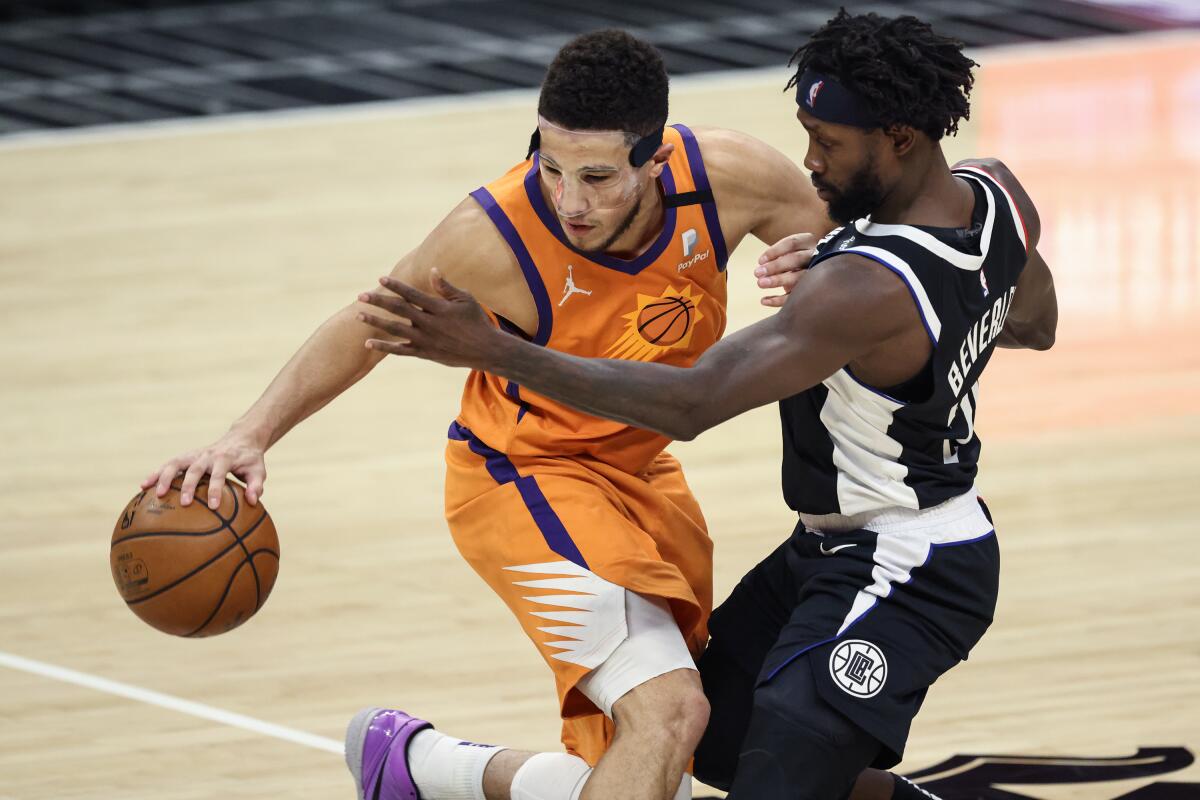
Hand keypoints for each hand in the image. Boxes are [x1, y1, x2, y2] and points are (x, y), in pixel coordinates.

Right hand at [140, 429, 266, 508]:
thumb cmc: (250, 460)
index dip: (216, 490)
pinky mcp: (186, 457)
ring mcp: (194, 454)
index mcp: (225, 458)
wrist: (241, 439)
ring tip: (156, 494)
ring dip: (165, 477)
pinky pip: (168, 465)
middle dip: (188, 486)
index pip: (219, 474)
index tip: (214, 507)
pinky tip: (144, 486)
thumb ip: (256, 485)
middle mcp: (207, 455)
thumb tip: (253, 501)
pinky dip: (156, 474)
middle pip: (194, 469)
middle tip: (183, 503)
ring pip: (176, 463)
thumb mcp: (258, 470)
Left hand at [357, 270, 511, 370]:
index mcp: (439, 308)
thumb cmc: (477, 321)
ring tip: (359, 315)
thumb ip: (446, 287)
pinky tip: (368, 342)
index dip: (396, 286)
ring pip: (395, 329)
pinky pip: (400, 350)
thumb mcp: (465, 300)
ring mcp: (426, 340)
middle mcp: (429, 324)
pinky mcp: (425, 353)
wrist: (486, 350)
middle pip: (399, 310)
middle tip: (361, 296)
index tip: (381, 279)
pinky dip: (384, 346)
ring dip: (376, 321)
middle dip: (379, 302)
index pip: (412, 294)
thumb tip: (432, 270)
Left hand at [755, 232, 818, 306]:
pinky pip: (797, 295)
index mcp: (808, 241)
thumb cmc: (794, 259)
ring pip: (799, 277)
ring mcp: (817, 273)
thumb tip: (762, 267)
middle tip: (757, 273)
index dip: (775, 251)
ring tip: (760, 284)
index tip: (760, 261)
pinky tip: (764, 300)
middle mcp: (816, 255)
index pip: (792, 243)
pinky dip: (779, 300)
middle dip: (776, 266)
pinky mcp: (813, 290)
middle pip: (796, 259)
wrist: (813, 272)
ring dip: (778, 280)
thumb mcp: (789, 251)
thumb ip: (778, 256)